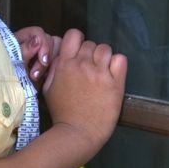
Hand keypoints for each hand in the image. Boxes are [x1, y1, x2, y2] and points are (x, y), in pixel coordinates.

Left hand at [14, 26, 61, 86]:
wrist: (13, 99)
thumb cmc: (9, 80)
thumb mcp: (14, 66)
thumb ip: (25, 51)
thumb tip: (37, 39)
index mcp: (20, 40)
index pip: (37, 33)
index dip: (42, 44)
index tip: (43, 61)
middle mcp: (32, 45)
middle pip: (49, 40)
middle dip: (47, 57)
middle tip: (37, 75)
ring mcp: (40, 54)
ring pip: (57, 49)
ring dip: (51, 64)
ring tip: (41, 78)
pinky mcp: (48, 65)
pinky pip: (59, 61)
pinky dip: (55, 69)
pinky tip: (46, 79)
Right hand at [42, 29, 126, 157]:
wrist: (78, 132)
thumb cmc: (61, 112)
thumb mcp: (48, 88)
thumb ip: (54, 69)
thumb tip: (60, 55)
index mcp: (64, 64)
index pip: (74, 34)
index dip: (77, 41)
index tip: (78, 53)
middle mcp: (82, 64)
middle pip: (91, 43)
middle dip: (90, 54)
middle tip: (90, 70)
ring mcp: (100, 72)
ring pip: (106, 49)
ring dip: (104, 58)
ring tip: (102, 73)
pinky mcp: (115, 82)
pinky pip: (120, 60)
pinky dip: (117, 65)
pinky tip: (112, 75)